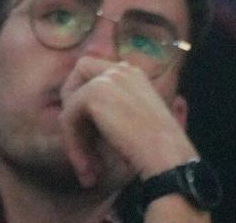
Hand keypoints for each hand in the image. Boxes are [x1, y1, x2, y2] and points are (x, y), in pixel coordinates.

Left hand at [58, 56, 198, 190]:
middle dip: (73, 103)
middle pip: (79, 72)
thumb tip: (80, 109)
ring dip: (73, 134)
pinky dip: (72, 143)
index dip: (85, 93)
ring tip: (87, 165)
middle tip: (79, 140)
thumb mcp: (137, 120)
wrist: (168, 159)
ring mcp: (106, 80)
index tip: (88, 128)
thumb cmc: (159, 151)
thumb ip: (115, 107)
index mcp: (134, 74)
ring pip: (71, 101)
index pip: (96, 70)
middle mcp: (120, 70)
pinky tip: (86, 166)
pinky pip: (67, 117)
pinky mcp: (93, 94)